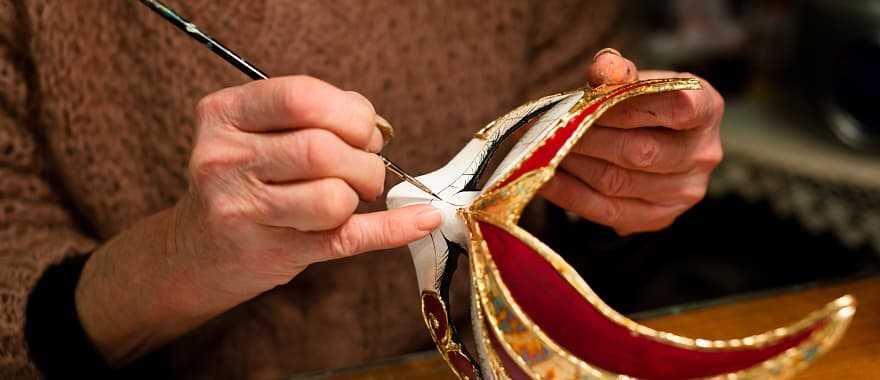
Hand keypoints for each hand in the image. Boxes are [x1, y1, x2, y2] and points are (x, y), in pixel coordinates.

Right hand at [179, 75, 441, 294]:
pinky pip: (347, 239)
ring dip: (361, 194)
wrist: (192, 250)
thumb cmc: (240, 179)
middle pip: (322, 149)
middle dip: (363, 157)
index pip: (301, 97)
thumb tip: (377, 127)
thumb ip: (310, 115)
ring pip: (333, 198)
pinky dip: (394, 229)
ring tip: (353, 194)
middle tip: (365, 167)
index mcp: (223, 115)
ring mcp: (245, 212)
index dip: (349, 111)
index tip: (363, 128)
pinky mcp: (272, 254)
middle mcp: (226, 160)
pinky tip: (421, 219)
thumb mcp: (253, 132)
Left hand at [541, 50, 723, 234]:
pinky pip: (607, 210)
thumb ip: (618, 71)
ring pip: (618, 183)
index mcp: (708, 108)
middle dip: (588, 138)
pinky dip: (570, 195)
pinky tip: (545, 178)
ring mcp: (685, 192)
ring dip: (574, 166)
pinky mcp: (659, 218)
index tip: (589, 102)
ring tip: (544, 150)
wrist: (650, 136)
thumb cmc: (641, 101)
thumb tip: (604, 71)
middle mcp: (704, 154)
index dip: (627, 107)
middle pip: (640, 152)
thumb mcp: (634, 77)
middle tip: (551, 129)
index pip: (678, 109)